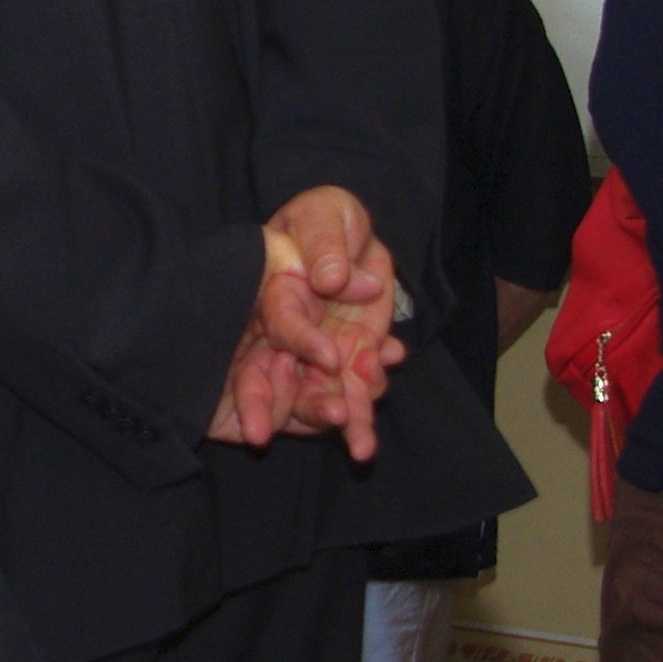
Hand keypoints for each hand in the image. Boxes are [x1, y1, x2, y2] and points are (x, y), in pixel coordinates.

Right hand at [209, 187, 405, 459]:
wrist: (349, 236)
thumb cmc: (327, 219)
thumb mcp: (325, 216)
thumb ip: (324, 243)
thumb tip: (330, 278)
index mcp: (274, 294)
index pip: (282, 323)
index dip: (302, 341)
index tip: (330, 357)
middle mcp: (284, 333)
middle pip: (283, 376)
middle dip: (304, 405)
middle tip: (334, 420)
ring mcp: (313, 352)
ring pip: (320, 392)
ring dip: (344, 417)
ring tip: (363, 445)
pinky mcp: (341, 361)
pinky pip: (352, 385)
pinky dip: (369, 389)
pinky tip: (389, 366)